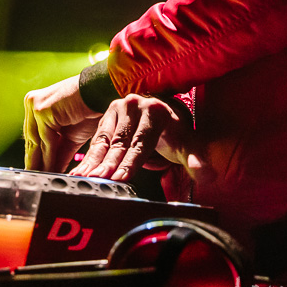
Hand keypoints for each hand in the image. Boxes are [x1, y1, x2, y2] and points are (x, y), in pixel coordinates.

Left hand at [23, 75, 100, 172]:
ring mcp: (36, 106)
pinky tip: (52, 172)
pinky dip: (50, 158)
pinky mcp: (42, 110)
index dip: (36, 158)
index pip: (33, 138)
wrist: (101, 92)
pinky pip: (46, 141)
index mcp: (37, 106)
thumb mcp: (71, 135)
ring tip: (44, 181)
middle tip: (37, 182)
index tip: (37, 175)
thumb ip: (59, 151)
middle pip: (32, 141)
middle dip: (36, 164)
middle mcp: (32, 104)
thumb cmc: (90, 110)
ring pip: (38, 143)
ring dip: (42, 164)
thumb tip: (52, 170)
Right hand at [70, 94, 186, 180]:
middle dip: (108, 164)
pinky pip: (97, 140)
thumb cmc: (173, 132)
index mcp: (155, 110)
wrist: (162, 114)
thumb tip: (206, 174)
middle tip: (97, 182)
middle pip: (120, 142)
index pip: (141, 142)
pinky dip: (89, 158)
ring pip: (104, 141)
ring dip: (93, 162)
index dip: (131, 162)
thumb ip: (195, 159)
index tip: (121, 178)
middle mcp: (134, 105)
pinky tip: (80, 172)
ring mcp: (117, 109)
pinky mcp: (106, 116)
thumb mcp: (186, 144)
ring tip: (82, 178)